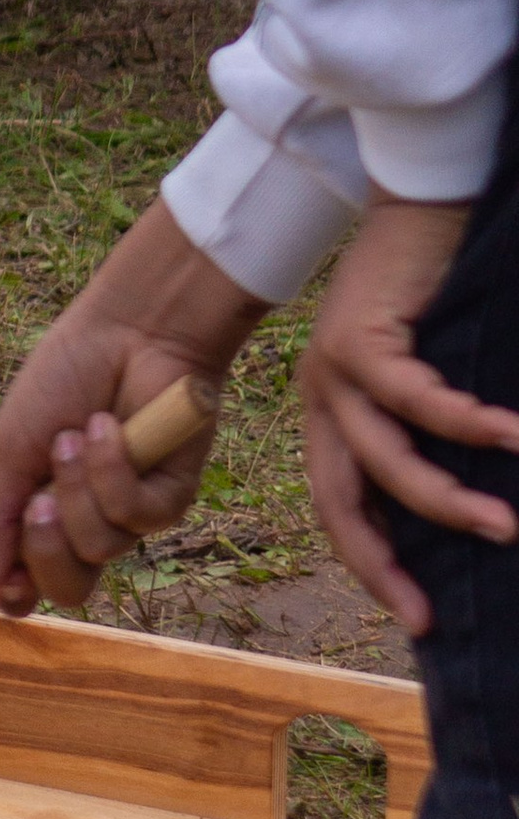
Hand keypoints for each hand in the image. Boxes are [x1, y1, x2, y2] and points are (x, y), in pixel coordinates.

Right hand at [0, 200, 267, 612]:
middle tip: (36, 502)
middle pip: (68, 588)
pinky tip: (109, 429)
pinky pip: (136, 516)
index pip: (32, 585)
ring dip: (77, 491)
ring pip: (99, 549)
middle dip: (44, 549)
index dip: (17, 594)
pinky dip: (114, 472)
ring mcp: (131, 512)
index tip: (2, 582)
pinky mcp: (171, 495)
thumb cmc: (63, 381)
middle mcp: (88, 522)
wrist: (126, 331)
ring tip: (74, 437)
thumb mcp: (8, 452)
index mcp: (43, 516)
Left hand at [299, 190, 509, 633]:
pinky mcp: (359, 339)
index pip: (342, 510)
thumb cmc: (432, 292)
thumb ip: (437, 432)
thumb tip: (481, 487)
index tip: (415, 613)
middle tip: (428, 615)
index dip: (373, 564)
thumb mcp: (428, 375)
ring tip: (506, 529)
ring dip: (445, 500)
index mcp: (329, 419)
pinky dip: (466, 423)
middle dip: (386, 564)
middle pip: (346, 503)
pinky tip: (512, 439)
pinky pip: (415, 398)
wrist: (418, 203)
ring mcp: (332, 373)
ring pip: (386, 460)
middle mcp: (320, 404)